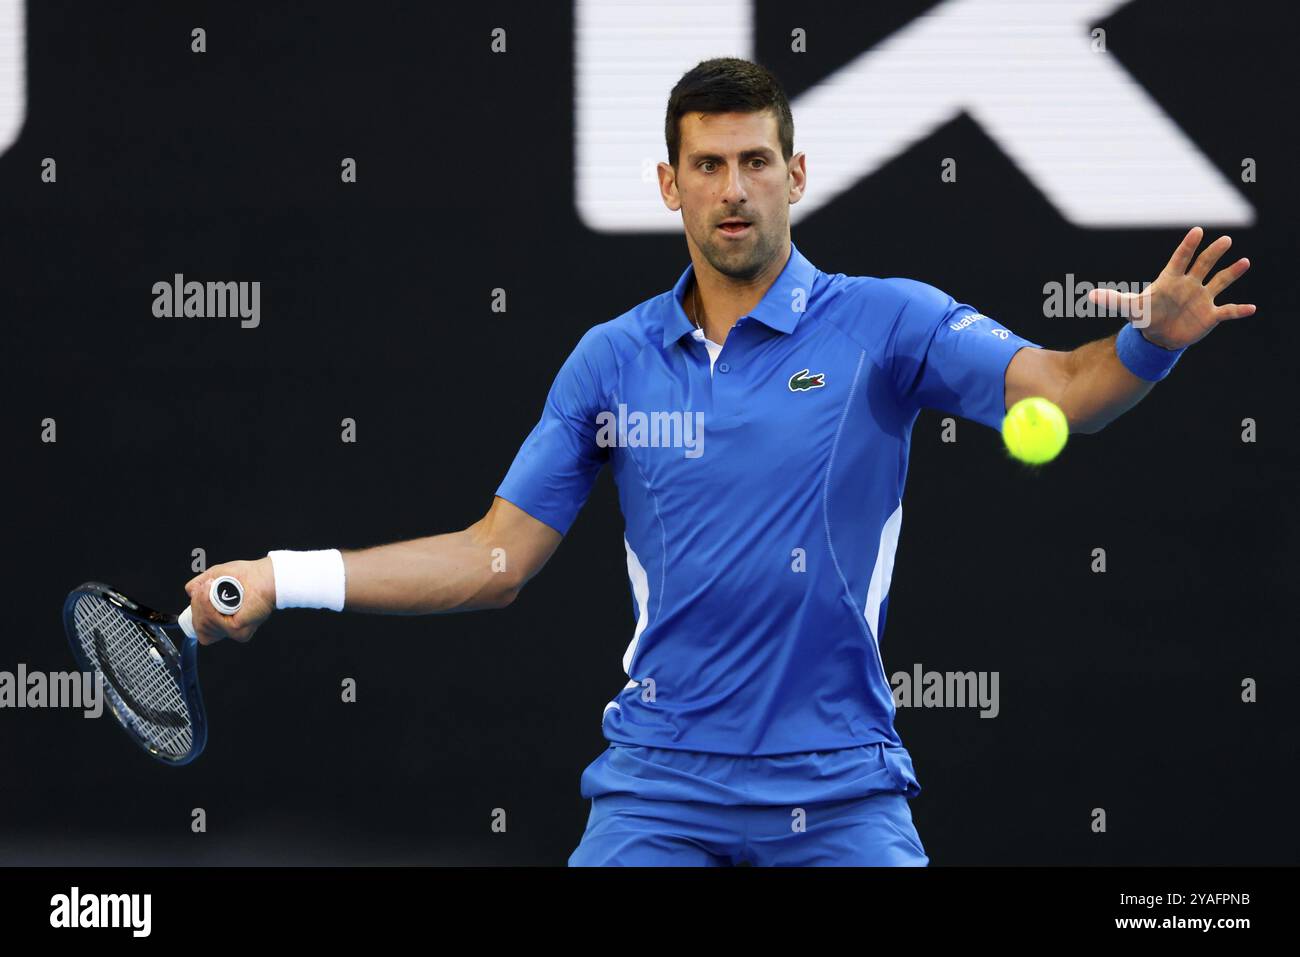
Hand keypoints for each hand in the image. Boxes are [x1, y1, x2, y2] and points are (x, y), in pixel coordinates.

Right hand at [184, 557, 276, 644]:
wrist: (264, 575)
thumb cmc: (246, 575)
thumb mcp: (216, 576)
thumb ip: (200, 585)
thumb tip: (190, 591)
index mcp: (225, 620)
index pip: (200, 628)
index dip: (196, 610)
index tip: (199, 592)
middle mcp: (229, 628)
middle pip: (199, 626)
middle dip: (197, 605)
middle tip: (204, 587)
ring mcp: (234, 631)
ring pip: (203, 624)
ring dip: (201, 604)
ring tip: (209, 587)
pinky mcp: (238, 630)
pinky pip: (213, 622)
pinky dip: (208, 605)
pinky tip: (212, 592)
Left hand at [1087, 226, 1255, 349]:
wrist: (1157, 336)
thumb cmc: (1144, 316)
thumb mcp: (1129, 308)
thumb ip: (1113, 300)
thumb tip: (1090, 296)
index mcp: (1170, 279)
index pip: (1180, 258)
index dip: (1188, 246)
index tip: (1197, 231)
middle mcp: (1190, 284)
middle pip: (1204, 264)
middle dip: (1214, 253)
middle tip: (1225, 239)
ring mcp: (1202, 298)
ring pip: (1220, 281)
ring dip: (1232, 273)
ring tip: (1244, 262)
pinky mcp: (1211, 314)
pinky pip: (1228, 310)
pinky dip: (1239, 310)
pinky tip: (1251, 309)